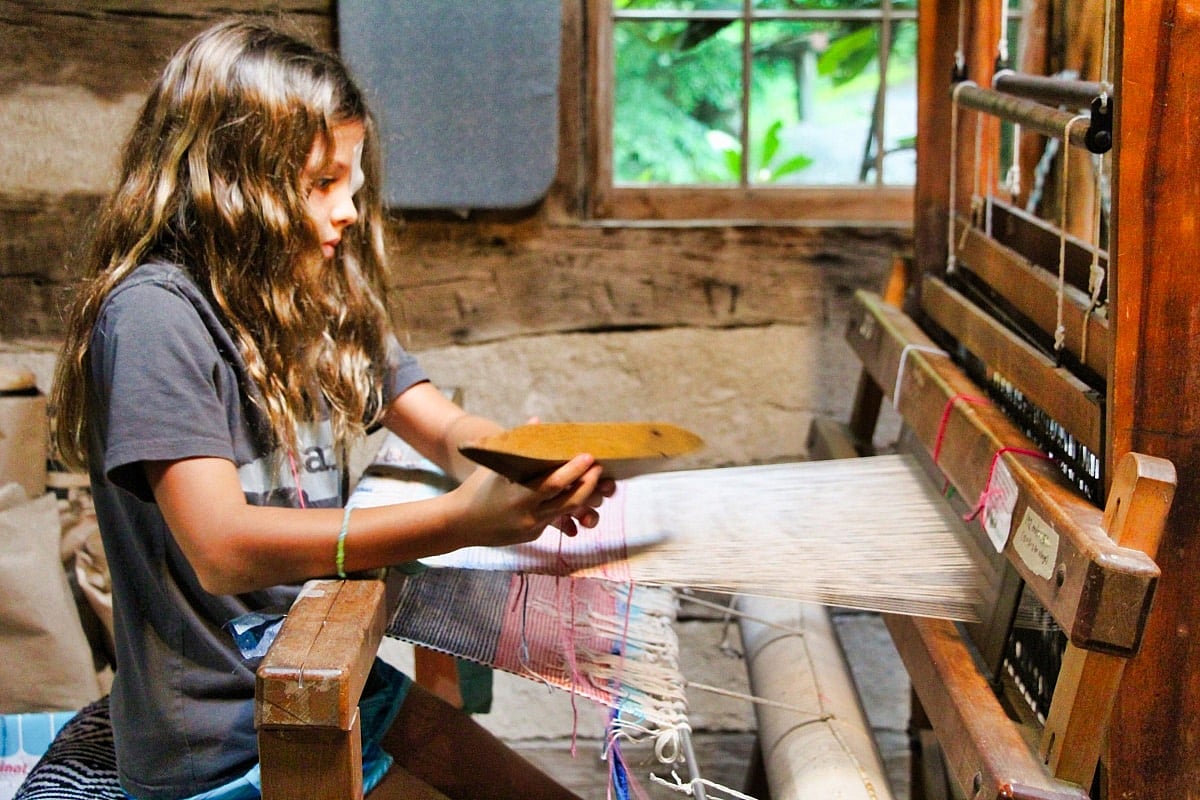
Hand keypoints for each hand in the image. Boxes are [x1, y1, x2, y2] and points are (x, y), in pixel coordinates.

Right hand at [448, 453, 608, 546]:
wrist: (459, 523)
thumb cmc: (476, 489)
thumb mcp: (495, 467)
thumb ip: (518, 445)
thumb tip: (536, 421)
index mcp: (519, 494)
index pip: (555, 482)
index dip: (575, 470)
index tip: (588, 456)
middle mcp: (528, 514)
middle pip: (570, 501)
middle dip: (588, 485)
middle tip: (598, 468)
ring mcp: (531, 527)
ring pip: (567, 514)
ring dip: (584, 498)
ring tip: (592, 482)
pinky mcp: (532, 535)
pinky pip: (554, 521)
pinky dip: (565, 508)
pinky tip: (575, 495)